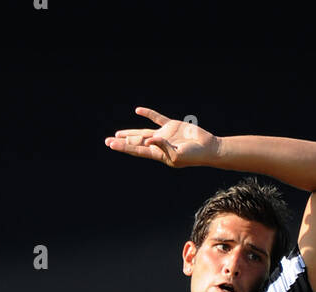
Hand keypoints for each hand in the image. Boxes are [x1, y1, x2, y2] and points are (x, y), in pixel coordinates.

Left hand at [105, 108, 219, 168]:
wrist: (207, 148)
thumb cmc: (194, 156)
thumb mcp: (177, 156)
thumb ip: (162, 147)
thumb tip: (148, 140)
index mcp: (158, 153)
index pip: (137, 150)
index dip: (124, 147)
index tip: (112, 145)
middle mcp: (158, 144)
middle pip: (137, 142)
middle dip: (123, 142)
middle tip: (108, 141)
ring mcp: (164, 135)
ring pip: (143, 132)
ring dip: (130, 132)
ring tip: (117, 134)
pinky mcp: (172, 126)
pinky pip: (157, 118)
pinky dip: (148, 114)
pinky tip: (138, 110)